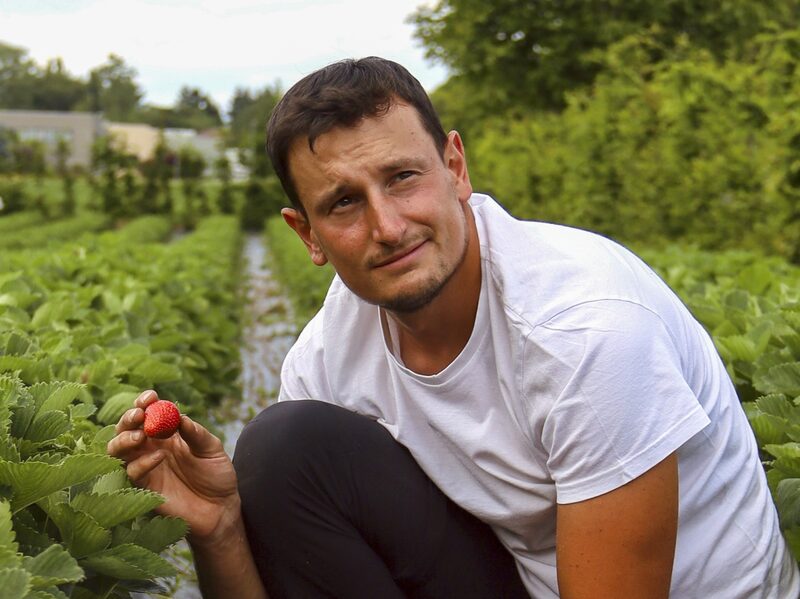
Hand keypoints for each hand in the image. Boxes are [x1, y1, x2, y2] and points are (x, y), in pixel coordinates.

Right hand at [107, 390, 239, 542]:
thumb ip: (195, 433)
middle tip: (139, 415)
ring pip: (117, 450)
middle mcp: (150, 448)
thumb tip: (178, 416)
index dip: (144, 403)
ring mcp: (145, 467)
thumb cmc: (217, 475)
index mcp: (166, 434)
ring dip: (124, 439)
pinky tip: (159, 457)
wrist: (221, 508)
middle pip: (126, 428)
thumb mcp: (211, 449)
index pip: (148, 413)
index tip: (150, 397)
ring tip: (141, 436)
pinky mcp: (144, 488)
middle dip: (129, 418)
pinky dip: (142, 463)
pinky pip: (132, 473)